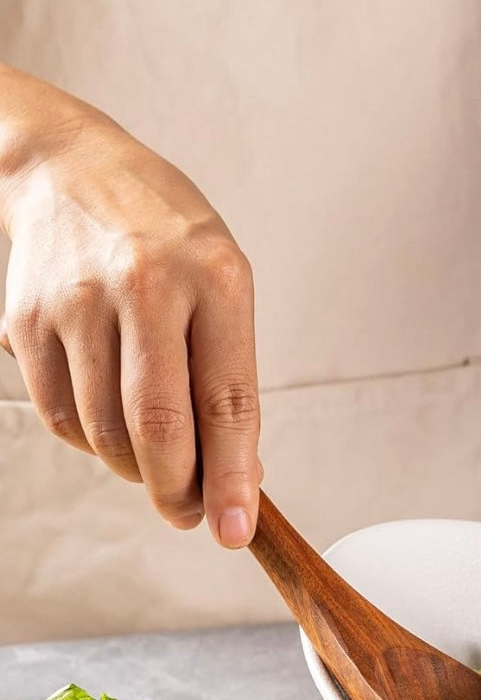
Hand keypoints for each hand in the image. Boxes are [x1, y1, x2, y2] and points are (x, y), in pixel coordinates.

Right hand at [0, 73, 261, 545]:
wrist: (70, 167)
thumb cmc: (167, 239)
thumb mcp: (225, 286)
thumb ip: (230, 376)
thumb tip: (236, 475)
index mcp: (215, 280)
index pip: (226, 402)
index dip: (232, 479)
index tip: (235, 531)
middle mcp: (144, 287)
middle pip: (158, 427)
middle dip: (178, 491)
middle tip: (192, 514)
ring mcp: (76, 302)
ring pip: (105, 433)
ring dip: (137, 469)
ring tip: (158, 459)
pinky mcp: (26, 320)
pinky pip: (62, 416)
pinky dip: (91, 441)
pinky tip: (111, 421)